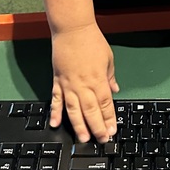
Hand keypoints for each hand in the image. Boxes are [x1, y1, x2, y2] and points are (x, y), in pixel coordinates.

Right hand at [49, 23, 118, 142]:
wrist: (72, 29)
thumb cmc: (91, 41)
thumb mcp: (108, 58)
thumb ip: (110, 77)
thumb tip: (114, 91)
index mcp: (98, 79)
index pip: (105, 104)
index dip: (109, 119)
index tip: (112, 130)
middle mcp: (83, 85)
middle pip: (91, 111)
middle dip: (97, 127)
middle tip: (101, 140)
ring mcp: (68, 84)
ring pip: (73, 110)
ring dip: (78, 125)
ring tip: (83, 138)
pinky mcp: (57, 81)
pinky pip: (56, 100)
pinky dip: (55, 112)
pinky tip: (55, 123)